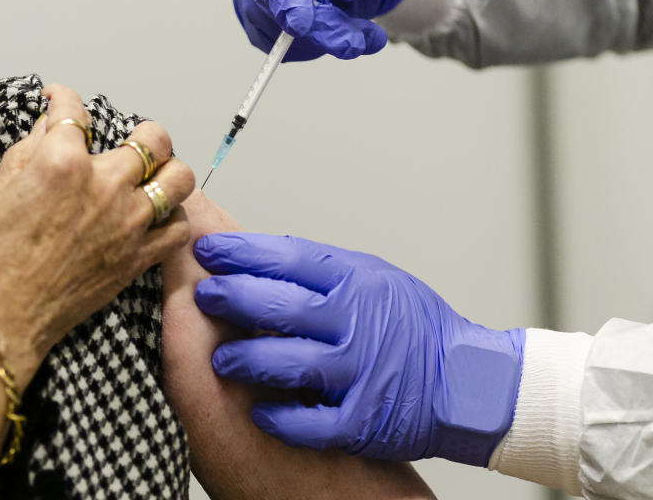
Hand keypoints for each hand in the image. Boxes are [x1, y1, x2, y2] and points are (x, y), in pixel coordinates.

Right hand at [0, 85, 193, 366]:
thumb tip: (45, 128)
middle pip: (152, 139)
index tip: (59, 100)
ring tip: (156, 176)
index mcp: (62, 159)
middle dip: (142, 133)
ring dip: (170, 171)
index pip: (75, 111)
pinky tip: (157, 218)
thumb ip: (27, 151)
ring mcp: (127, 221)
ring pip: (179, 179)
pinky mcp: (137, 257)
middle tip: (134, 141)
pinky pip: (178, 229)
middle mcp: (104, 184)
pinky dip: (173, 219)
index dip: (64, 99)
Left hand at [192, 233, 524, 466]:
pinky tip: (259, 412)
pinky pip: (310, 423)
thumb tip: (254, 255)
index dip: (241, 253)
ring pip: (286, 362)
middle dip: (231, 298)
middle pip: (279, 304)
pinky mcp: (363, 420)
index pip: (288, 257)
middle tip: (204, 297)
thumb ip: (319, 270)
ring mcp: (360, 372)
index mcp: (356, 282)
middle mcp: (355, 323)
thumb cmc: (413, 326)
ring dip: (245, 359)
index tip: (207, 251)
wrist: (468, 381)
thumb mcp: (373, 278)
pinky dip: (280, 418)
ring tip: (222, 360)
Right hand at [227, 0, 433, 59]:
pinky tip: (346, 35)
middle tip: (355, 42)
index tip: (302, 24)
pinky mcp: (259, 15)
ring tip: (364, 36)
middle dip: (315, 27)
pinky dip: (315, 48)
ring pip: (271, 30)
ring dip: (321, 41)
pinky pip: (279, 44)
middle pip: (266, 1)